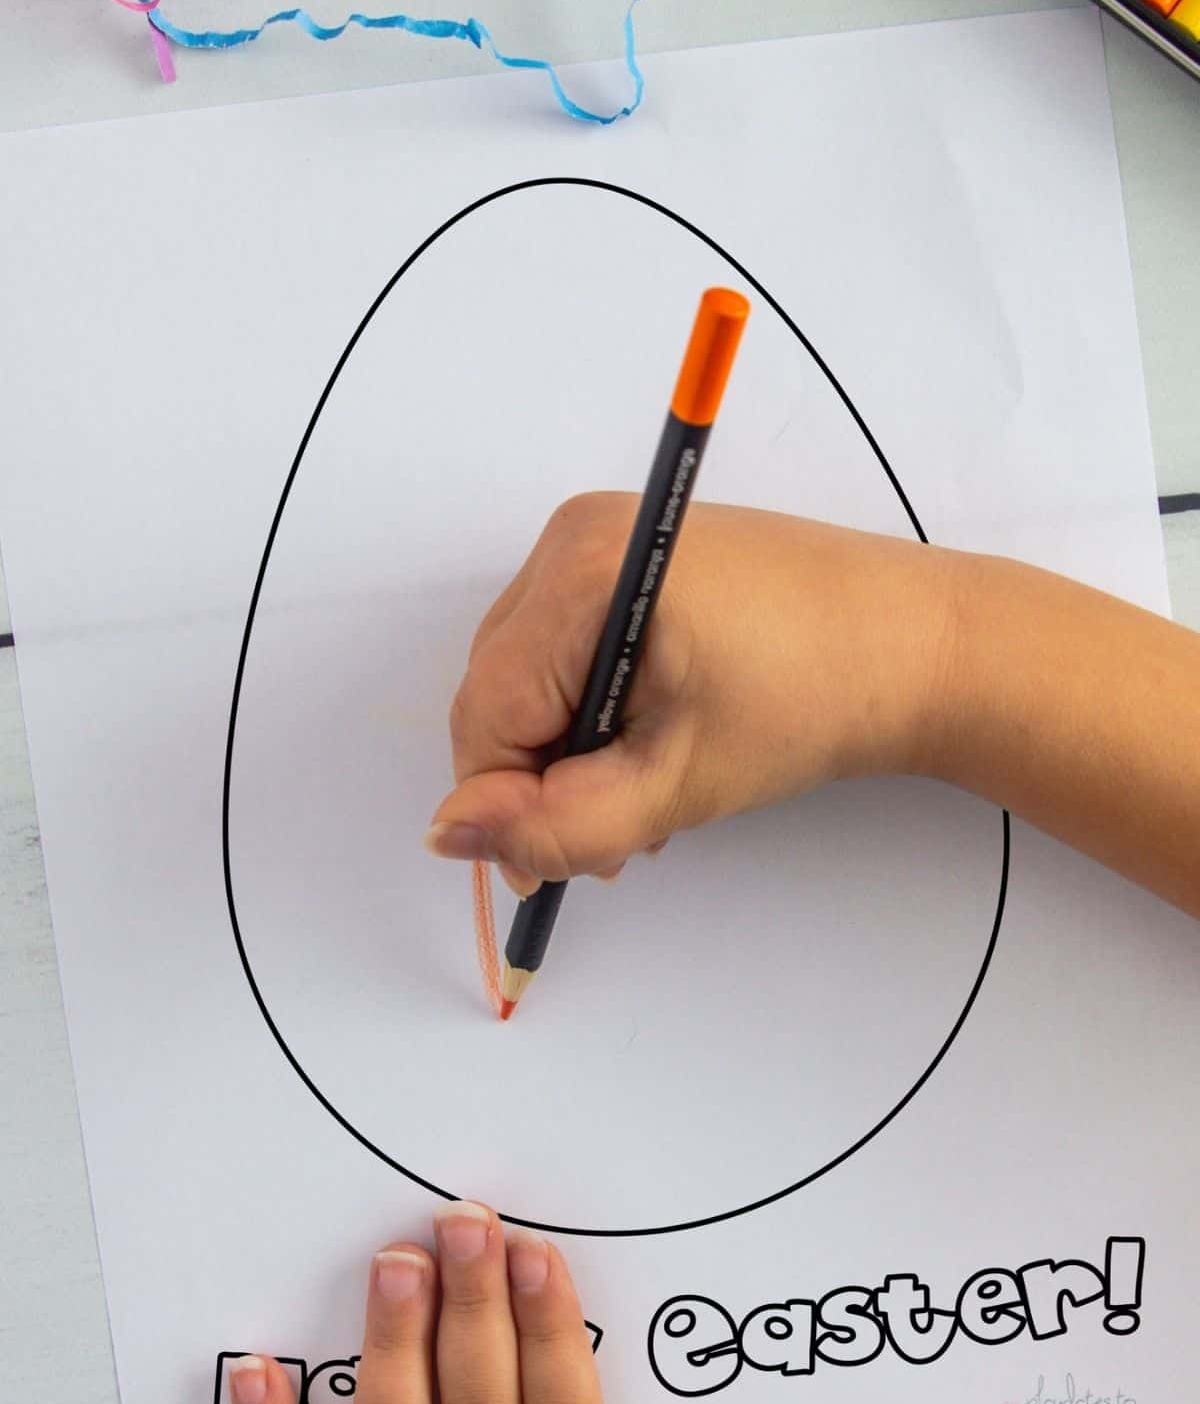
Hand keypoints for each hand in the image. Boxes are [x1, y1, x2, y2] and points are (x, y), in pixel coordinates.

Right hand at [426, 494, 954, 893]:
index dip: (507, 804)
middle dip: (542, 781)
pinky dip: (593, 712)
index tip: (555, 868)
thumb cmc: (817, 699)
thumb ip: (556, 824)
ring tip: (646, 804)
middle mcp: (577, 535)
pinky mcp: (630, 555)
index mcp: (584, 570)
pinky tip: (651, 748)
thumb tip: (444, 837)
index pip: (486, 712)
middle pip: (499, 690)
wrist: (921, 645)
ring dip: (569, 755)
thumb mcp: (678, 785)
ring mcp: (602, 538)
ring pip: (530, 678)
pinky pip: (566, 650)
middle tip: (616, 844)